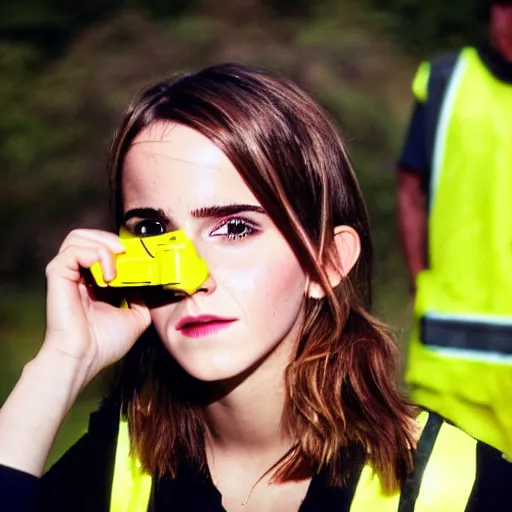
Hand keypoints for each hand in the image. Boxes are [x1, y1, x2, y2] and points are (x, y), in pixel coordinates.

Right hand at [42, 229, 151, 386]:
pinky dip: (96, 254)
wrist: (84, 358)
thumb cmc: (103, 343)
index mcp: (92, 282)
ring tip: (117, 267)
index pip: (102, 248)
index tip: (141, 256)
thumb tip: (149, 281)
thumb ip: (141, 296)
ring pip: (78, 236)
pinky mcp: (58, 274)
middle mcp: (77, 274)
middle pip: (88, 236)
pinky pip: (75, 249)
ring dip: (104, 245)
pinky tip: (109, 276)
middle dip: (111, 239)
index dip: (121, 247)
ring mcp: (66, 273)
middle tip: (127, 255)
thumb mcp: (135, 316)